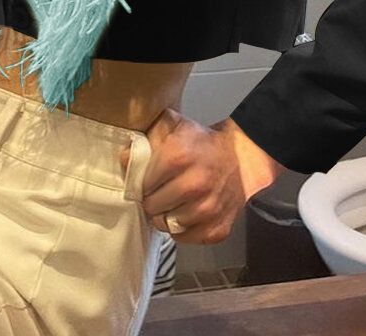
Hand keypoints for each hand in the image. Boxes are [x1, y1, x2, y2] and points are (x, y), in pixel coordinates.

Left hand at [120, 110, 286, 244]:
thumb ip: (146, 136)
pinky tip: (186, 213)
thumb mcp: (173, 127)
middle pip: (152, 206)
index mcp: (179, 156)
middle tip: (161, 191)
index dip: (144, 181)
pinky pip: (184, 238)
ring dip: (166, 215)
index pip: (143, 182)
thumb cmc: (201, 143)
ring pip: (166, 224)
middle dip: (153, 199)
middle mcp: (194, 185)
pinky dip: (181, 229)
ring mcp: (208, 210)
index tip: (150, 179)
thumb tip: (124, 157)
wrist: (241, 159)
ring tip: (173, 202)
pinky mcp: (217, 230)